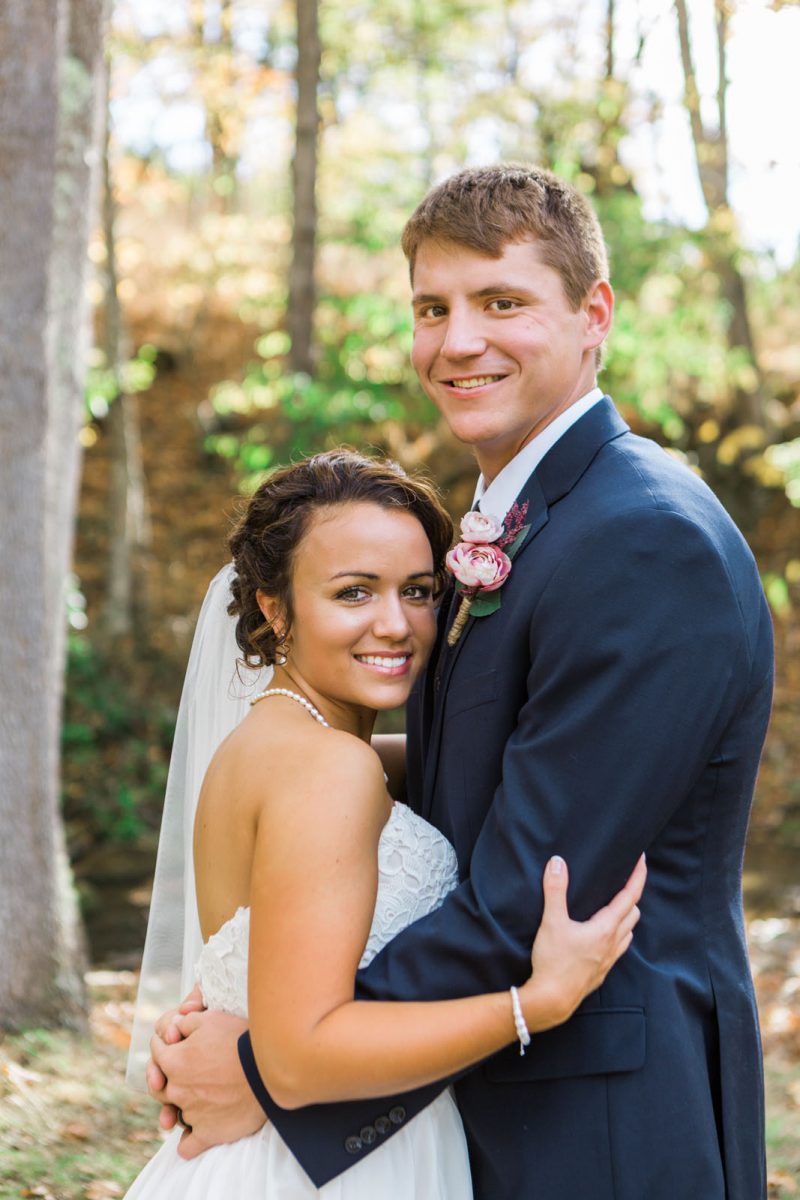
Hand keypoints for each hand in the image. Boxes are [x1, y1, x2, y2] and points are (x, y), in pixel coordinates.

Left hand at [148, 1008, 265, 1157]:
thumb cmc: (239, 1039)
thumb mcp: (210, 1018)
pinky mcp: (207, 1134)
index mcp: (173, 1062)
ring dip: (184, 1104)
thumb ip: (185, 1022)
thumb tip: (173, 1028)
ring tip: (201, 1096)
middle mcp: (176, 1090)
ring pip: (175, 1113)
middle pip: (160, 1085)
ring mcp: (191, 1114)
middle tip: (188, 1070)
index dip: (166, 1043)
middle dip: (168, 1076)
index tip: (177, 1041)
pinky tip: (196, 1132)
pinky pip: (188, 1146)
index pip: (157, 1052)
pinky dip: (189, 1140)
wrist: (267, 1070)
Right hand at [521, 854, 645, 1029]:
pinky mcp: (601, 972)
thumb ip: (555, 890)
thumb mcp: (551, 921)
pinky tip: (603, 936)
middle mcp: (612, 944)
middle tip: (624, 881)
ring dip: (626, 917)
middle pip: (633, 914)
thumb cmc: (553, 961)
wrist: (551, 1000)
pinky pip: (617, 949)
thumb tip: (557, 862)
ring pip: (627, 933)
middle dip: (632, 895)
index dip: (638, 876)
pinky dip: (617, 936)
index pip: (629, 896)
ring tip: (615, 906)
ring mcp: (608, 960)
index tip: (642, 860)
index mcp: (605, 928)